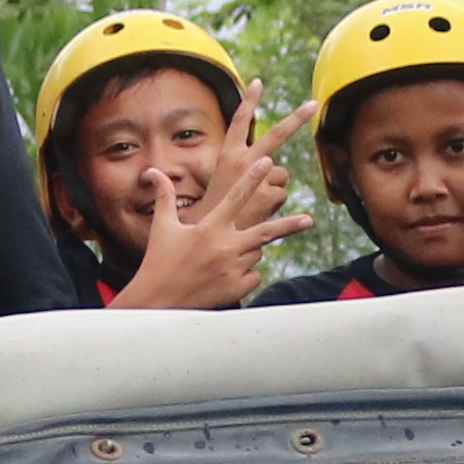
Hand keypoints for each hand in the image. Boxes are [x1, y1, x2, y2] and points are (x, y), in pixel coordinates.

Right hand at [112, 115, 307, 310]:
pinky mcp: (237, 287)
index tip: (267, 162)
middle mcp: (225, 246)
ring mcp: (233, 268)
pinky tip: (223, 277)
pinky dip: (244, 273)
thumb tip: (153, 172)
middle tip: (310, 219)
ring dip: (247, 250)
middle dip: (290, 225)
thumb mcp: (162, 227)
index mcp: (209, 227)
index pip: (235, 197)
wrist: (159, 301)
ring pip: (257, 252)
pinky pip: (254, 274)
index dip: (252, 178)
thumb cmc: (159, 260)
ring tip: (221, 258)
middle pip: (266, 232)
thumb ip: (164, 196)